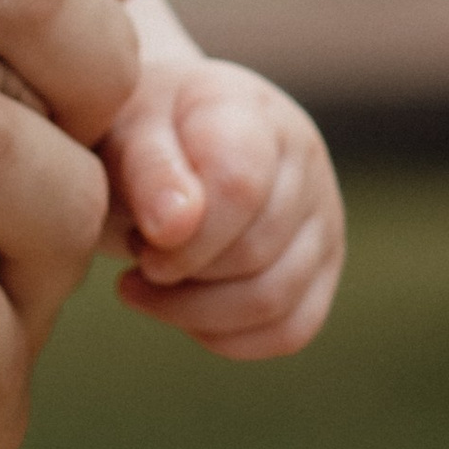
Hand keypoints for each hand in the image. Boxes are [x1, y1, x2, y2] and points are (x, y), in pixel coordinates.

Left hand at [103, 50, 343, 359]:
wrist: (164, 140)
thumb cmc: (138, 134)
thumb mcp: (124, 134)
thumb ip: (148, 170)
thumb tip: (174, 227)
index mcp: (252, 111)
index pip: (240, 187)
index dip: (185, 237)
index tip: (139, 243)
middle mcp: (304, 159)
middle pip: (253, 254)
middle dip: (181, 273)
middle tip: (138, 255)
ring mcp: (323, 216)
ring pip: (273, 301)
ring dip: (194, 312)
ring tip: (150, 280)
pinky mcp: (324, 268)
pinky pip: (290, 331)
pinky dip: (227, 337)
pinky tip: (182, 309)